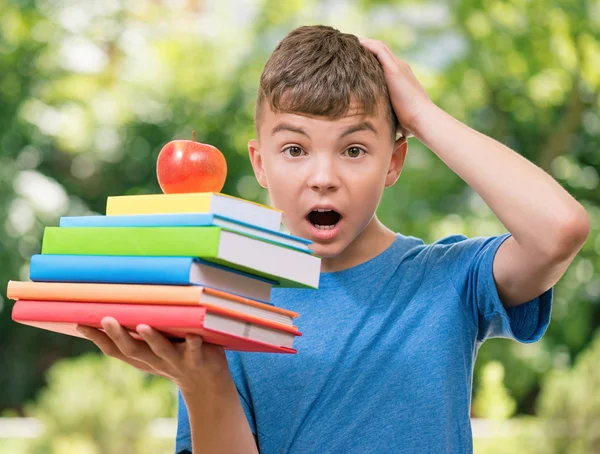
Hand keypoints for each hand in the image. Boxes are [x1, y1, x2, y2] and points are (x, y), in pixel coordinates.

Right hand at [76, 317, 230, 395]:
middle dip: (118, 335)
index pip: (114, 350)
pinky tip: (194, 335)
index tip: (79, 323)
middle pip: (133, 350)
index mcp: (142, 357)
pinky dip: (193, 344)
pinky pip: (195, 351)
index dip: (97, 338)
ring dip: (152, 339)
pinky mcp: (197, 359)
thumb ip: (140, 333)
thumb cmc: (177, 356)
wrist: (207, 385)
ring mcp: (176, 361)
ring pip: (161, 350)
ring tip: (143, 326)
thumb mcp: (154, 348)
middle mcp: (155, 360)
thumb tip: (121, 305)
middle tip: (105, 319)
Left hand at [359, 37, 433, 137]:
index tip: (355, 59)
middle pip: (381, 50)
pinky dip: (367, 45)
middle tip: (348, 47)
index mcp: (400, 77)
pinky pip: (379, 49)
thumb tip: (374, 128)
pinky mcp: (394, 69)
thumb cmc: (410, 123)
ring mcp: (398, 67)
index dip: (370, 57)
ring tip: (349, 42)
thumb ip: (384, 113)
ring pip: (379, 46)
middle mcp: (400, 68)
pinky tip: (356, 44)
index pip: (384, 61)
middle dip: (365, 47)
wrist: (422, 119)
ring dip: (365, 43)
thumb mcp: (393, 114)